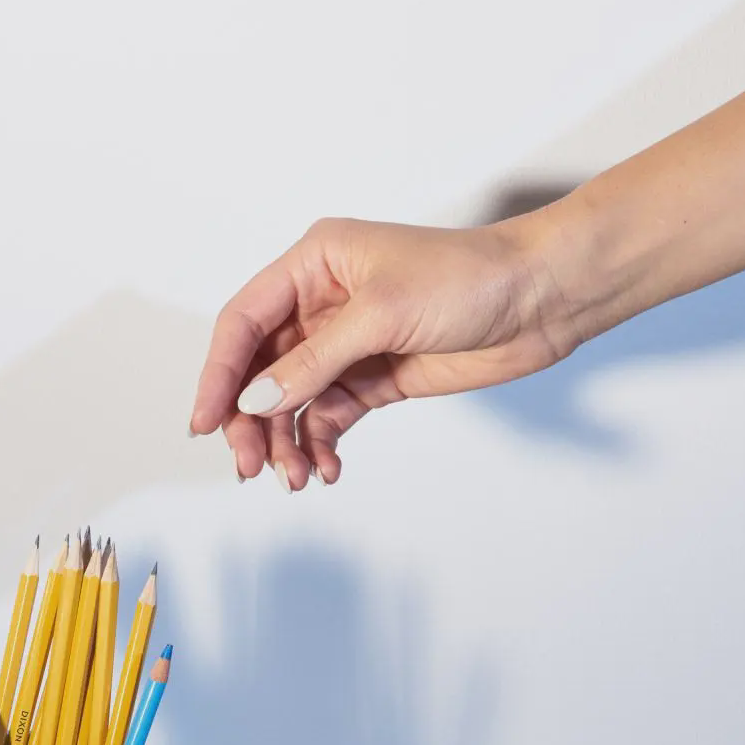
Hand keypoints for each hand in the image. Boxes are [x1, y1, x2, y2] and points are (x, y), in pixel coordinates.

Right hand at [188, 216, 578, 488]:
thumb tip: (255, 402)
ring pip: (292, 401)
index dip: (218, 374)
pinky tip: (327, 470)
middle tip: (251, 468)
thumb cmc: (467, 280)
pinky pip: (328, 417)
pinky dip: (321, 446)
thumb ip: (313, 361)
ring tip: (295, 480)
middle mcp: (322, 303)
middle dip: (251, 421)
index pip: (244, 322)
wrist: (540, 300)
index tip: (204, 424)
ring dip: (286, 442)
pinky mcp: (375, 378)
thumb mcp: (380, 315)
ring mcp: (347, 344)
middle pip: (261, 370)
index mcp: (313, 264)